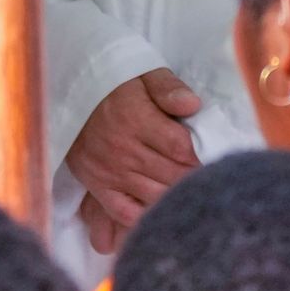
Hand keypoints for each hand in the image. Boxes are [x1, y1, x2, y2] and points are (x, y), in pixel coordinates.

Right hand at [64, 68, 204, 256]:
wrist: (71, 94)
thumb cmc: (115, 84)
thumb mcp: (143, 73)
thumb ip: (168, 87)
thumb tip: (193, 105)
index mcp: (135, 119)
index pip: (182, 148)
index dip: (205, 155)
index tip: (218, 156)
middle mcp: (122, 149)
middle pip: (174, 175)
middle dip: (198, 178)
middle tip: (215, 179)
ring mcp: (109, 172)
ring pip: (156, 195)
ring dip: (179, 197)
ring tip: (196, 195)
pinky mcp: (97, 186)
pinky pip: (125, 212)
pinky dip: (147, 218)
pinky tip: (165, 213)